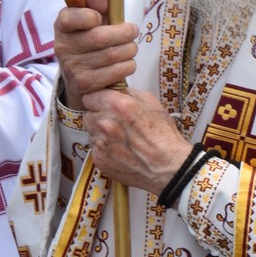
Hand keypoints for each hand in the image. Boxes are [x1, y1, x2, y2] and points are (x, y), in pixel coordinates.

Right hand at [54, 0, 136, 105]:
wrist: (79, 79)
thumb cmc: (89, 41)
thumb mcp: (91, 20)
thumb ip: (95, 4)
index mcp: (62, 26)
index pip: (71, 17)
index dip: (89, 16)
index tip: (100, 17)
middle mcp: (62, 47)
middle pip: (100, 37)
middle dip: (124, 33)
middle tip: (132, 32)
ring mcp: (73, 68)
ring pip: (112, 55)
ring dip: (129, 50)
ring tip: (130, 48)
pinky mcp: (85, 84)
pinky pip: (116, 72)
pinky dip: (128, 66)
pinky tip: (126, 63)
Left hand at [78, 87, 193, 194]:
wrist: (168, 166)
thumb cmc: (163, 135)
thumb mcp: (151, 102)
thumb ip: (128, 93)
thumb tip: (115, 90)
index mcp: (117, 105)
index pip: (89, 96)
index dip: (98, 100)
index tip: (103, 104)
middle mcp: (105, 123)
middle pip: (87, 115)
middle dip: (98, 117)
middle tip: (114, 123)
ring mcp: (100, 143)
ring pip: (90, 132)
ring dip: (100, 133)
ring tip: (120, 138)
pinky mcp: (99, 159)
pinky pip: (95, 149)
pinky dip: (104, 149)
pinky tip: (120, 150)